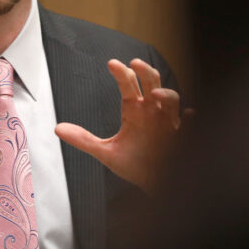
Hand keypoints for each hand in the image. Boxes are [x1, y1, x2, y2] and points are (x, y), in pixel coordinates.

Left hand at [55, 58, 183, 193]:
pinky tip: (189, 115)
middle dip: (145, 72)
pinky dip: (190, 119)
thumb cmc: (135, 164)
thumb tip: (58, 129)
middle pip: (151, 82)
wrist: (154, 184)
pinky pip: (190, 125)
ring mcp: (169, 122)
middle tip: (135, 64)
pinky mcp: (182, 137)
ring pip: (171, 99)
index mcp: (134, 110)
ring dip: (166, 94)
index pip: (128, 85)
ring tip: (155, 94)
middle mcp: (152, 111)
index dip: (122, 73)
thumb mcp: (106, 152)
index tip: (113, 64)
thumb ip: (83, 140)